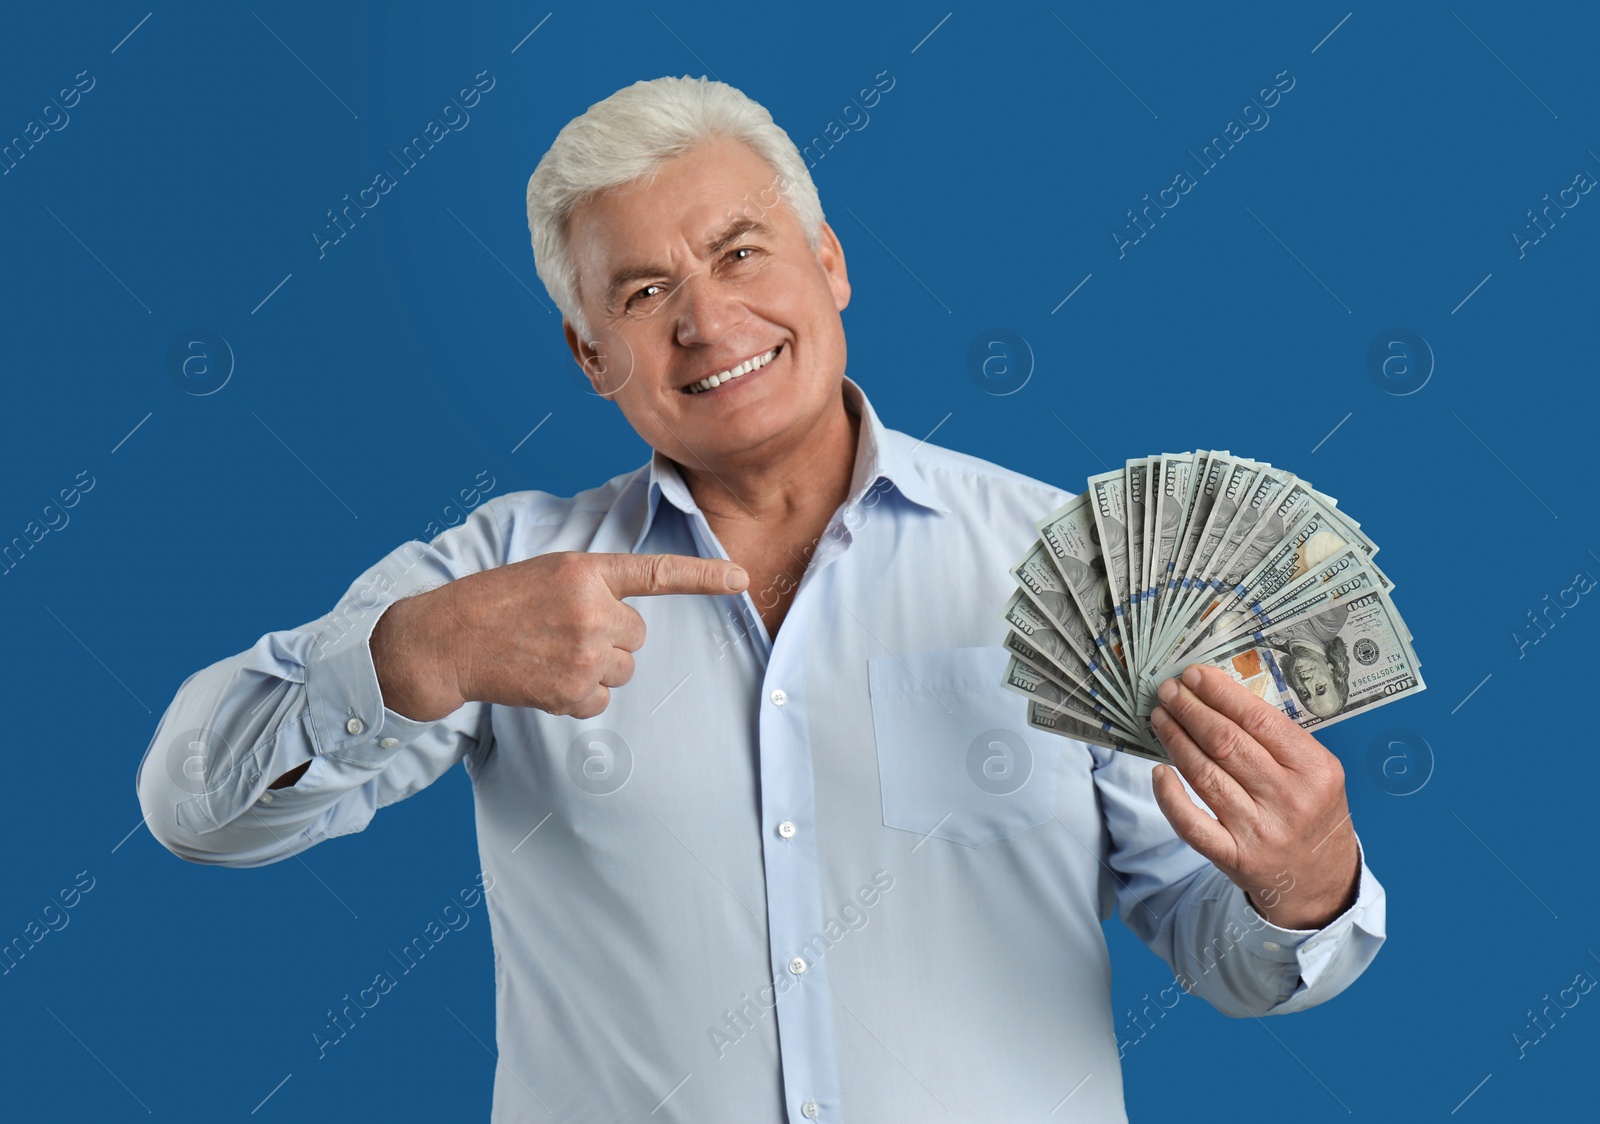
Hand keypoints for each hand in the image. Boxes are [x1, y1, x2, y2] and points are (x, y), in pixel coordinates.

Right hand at [371, 552, 746, 721]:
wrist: (445, 639)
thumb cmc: (497, 603)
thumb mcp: (548, 573)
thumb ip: (594, 586)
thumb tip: (629, 627)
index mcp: (586, 571)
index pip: (657, 573)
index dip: (705, 575)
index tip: (742, 578)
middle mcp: (591, 609)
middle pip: (637, 636)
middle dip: (609, 638)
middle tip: (562, 632)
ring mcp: (583, 652)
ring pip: (623, 670)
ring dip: (596, 668)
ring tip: (549, 654)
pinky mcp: (571, 690)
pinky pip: (601, 701)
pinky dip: (578, 697)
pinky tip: (544, 679)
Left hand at [1148, 664, 1360, 930]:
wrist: (1321, 883)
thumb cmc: (1313, 815)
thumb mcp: (1316, 773)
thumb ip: (1277, 740)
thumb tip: (1219, 698)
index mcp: (1315, 770)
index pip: (1259, 720)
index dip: (1220, 694)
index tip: (1194, 675)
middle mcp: (1289, 799)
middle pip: (1227, 743)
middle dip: (1191, 710)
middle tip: (1169, 691)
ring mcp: (1260, 831)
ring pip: (1205, 775)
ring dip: (1176, 741)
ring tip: (1159, 718)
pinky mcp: (1235, 858)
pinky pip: (1191, 823)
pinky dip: (1169, 796)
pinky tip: (1157, 772)